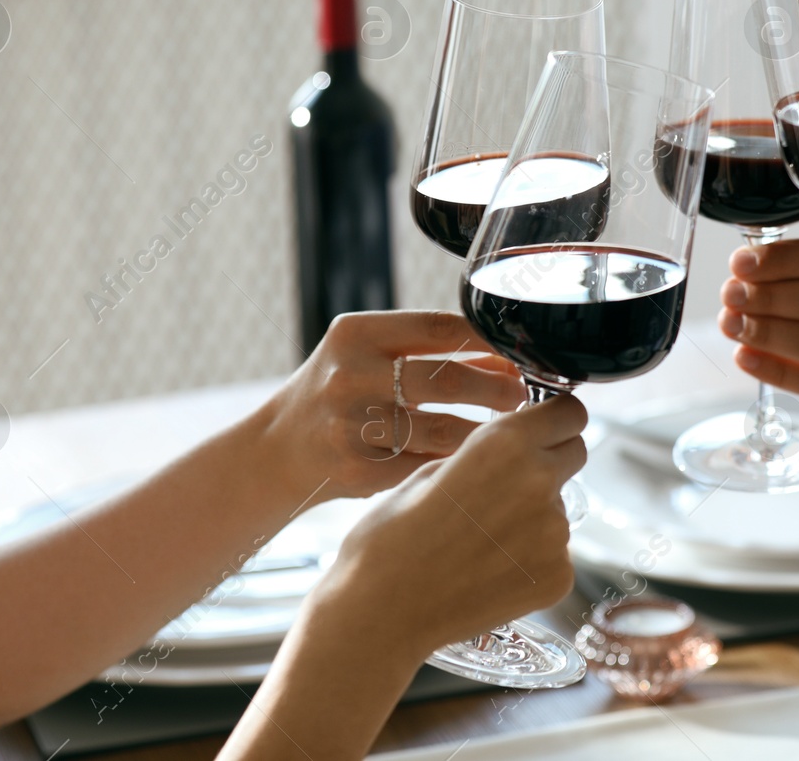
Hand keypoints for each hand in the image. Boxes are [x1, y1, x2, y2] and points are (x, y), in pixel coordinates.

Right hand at [263, 311, 524, 502]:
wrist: (277, 450)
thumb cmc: (339, 396)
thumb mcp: (372, 358)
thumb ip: (433, 354)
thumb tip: (507, 357)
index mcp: (356, 334)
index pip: (441, 328)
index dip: (490, 342)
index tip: (520, 354)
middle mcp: (349, 375)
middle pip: (448, 380)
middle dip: (497, 390)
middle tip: (521, 398)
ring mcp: (349, 425)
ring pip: (443, 430)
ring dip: (485, 434)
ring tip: (508, 434)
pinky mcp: (354, 470)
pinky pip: (425, 467)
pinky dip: (456, 464)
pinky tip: (473, 463)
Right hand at [319, 394, 586, 657]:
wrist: (382, 611)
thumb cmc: (391, 537)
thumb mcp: (429, 470)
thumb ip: (483, 452)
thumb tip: (510, 447)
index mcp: (506, 443)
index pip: (569, 412)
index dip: (556, 419)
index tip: (545, 427)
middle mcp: (540, 481)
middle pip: (575, 453)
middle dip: (551, 459)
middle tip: (509, 483)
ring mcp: (555, 533)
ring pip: (559, 507)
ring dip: (534, 514)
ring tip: (481, 540)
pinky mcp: (559, 576)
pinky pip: (554, 552)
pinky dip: (531, 558)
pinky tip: (489, 570)